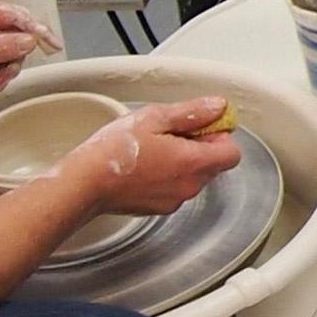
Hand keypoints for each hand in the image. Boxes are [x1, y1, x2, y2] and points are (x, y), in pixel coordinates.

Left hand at [0, 0, 56, 107]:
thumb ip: (0, 49)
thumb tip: (28, 41)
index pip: (16, 16)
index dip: (36, 31)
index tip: (52, 44)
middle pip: (17, 29)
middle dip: (15, 55)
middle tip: (4, 76)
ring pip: (12, 42)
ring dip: (7, 64)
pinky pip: (2, 49)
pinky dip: (0, 65)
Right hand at [60, 98, 241, 217]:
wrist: (84, 184)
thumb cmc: (115, 150)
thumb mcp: (154, 118)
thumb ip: (192, 112)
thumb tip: (218, 107)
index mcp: (193, 163)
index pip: (232, 153)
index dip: (220, 136)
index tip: (200, 126)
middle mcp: (189, 186)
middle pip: (214, 165)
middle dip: (200, 147)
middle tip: (171, 133)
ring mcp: (174, 200)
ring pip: (195, 177)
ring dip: (183, 161)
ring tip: (154, 148)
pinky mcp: (158, 208)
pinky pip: (176, 188)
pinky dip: (168, 176)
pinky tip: (145, 165)